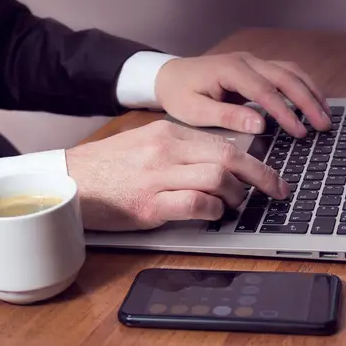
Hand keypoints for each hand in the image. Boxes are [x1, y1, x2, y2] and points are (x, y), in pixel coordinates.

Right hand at [65, 120, 289, 230]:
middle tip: (277, 190)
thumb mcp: (144, 144)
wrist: (68, 181)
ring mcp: (156, 177)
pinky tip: (214, 213)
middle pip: (227, 158)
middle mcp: (164, 150)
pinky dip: (213, 210)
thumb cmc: (107, 166)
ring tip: (237, 204)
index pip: (221, 143)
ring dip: (236, 194)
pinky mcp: (148, 205)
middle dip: (261, 175)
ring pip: (216, 177)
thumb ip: (179, 150)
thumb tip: (217, 165)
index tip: (269, 173)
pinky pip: (195, 204)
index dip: (253, 160)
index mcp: (166, 132)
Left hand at [155, 52, 331, 137]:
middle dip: (307, 101)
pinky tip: (312, 102)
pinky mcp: (255, 67)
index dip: (285, 112)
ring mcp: (252, 61)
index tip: (299, 132)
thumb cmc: (179, 94)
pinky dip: (302, 86)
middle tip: (323, 125)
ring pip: (290, 71)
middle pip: (286, 77)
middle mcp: (246, 60)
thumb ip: (227, 117)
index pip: (265, 91)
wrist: (169, 75)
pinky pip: (285, 73)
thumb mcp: (195, 111)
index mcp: (230, 70)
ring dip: (310, 92)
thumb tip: (260, 125)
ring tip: (325, 115)